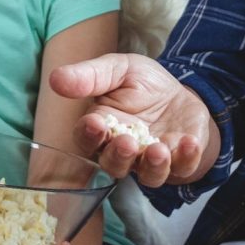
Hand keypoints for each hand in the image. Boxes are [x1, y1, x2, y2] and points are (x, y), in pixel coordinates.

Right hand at [48, 52, 215, 185]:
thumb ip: (89, 76)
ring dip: (153, 166)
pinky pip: (183, 168)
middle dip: (120, 156)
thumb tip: (55, 78)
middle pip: (115, 164)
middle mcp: (124, 152)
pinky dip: (186, 158)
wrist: (179, 93)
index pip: (89, 139)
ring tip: (159, 150)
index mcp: (102, 130)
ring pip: (148, 175)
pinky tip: (189, 142)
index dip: (90, 135)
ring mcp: (152, 161)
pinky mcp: (180, 161)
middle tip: (127, 141)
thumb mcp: (118, 69)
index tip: (95, 123)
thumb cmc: (142, 84)